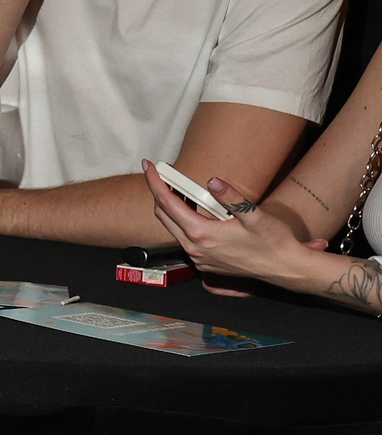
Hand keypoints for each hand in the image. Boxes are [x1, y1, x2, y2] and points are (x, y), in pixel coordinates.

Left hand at [142, 161, 321, 288]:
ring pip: (174, 228)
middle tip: (163, 174)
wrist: (285, 268)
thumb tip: (212, 181)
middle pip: (164, 215)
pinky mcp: (205, 264)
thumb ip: (232, 198)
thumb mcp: (255, 216)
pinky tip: (196, 211)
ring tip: (182, 189)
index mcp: (201, 234)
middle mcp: (194, 249)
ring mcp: (198, 259)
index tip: (149, 165)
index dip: (155, 182)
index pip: (167, 203)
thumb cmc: (273, 242)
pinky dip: (184, 222)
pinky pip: (185, 239)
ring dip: (173, 207)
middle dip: (159, 192)